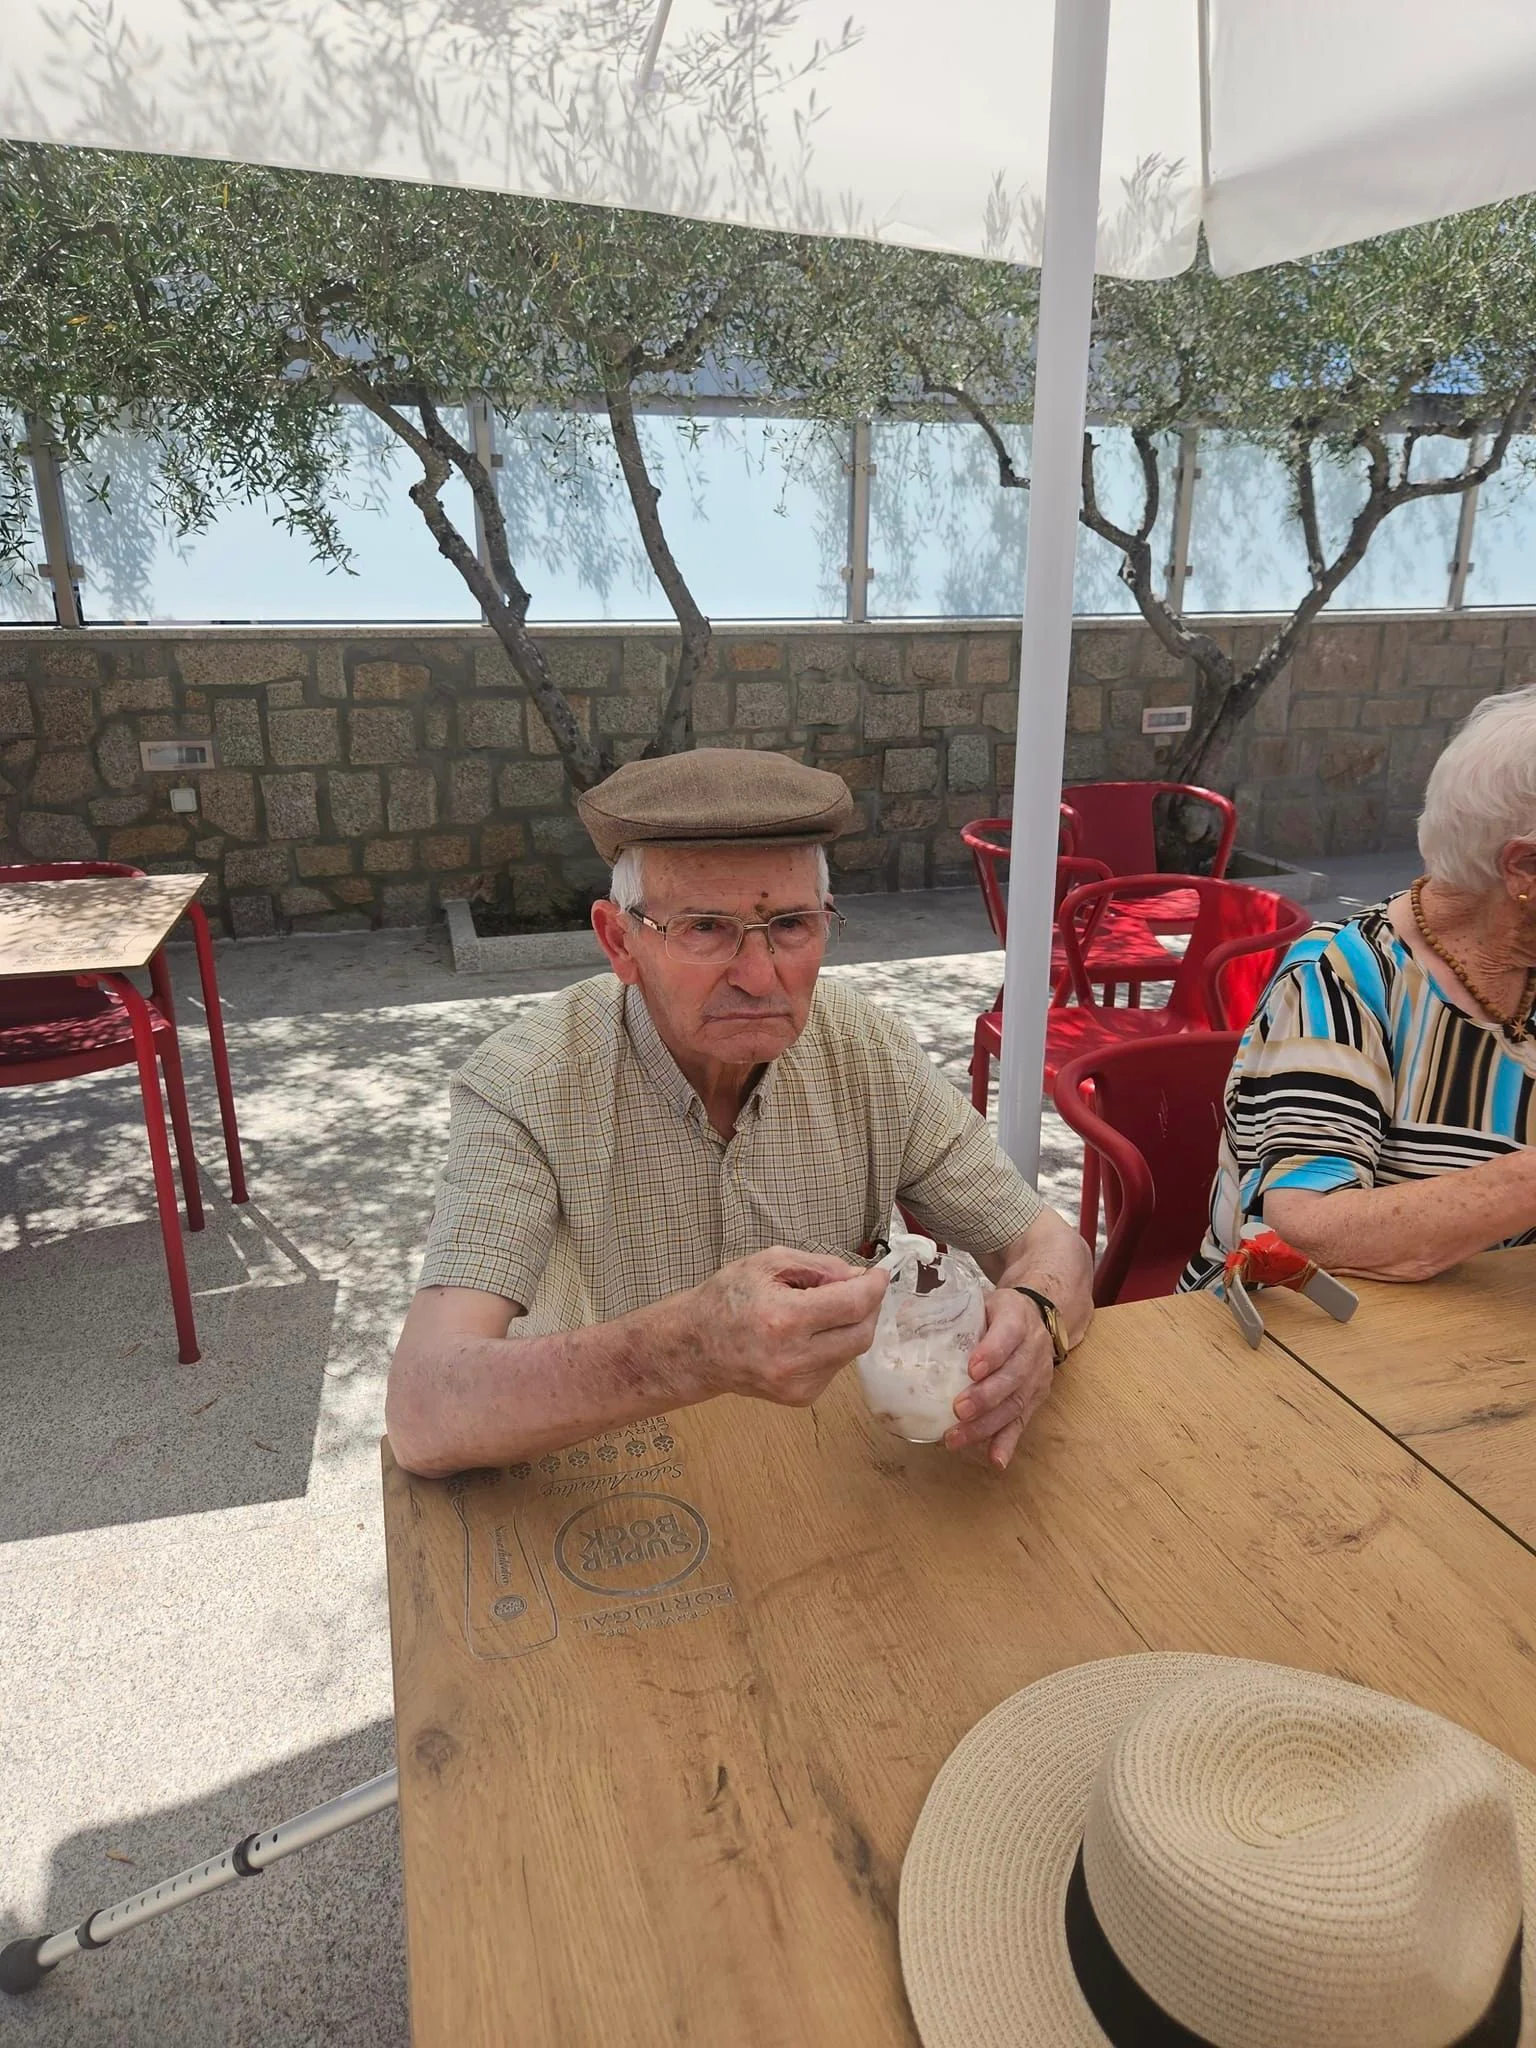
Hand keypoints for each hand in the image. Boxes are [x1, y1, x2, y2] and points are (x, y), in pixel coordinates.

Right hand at [667, 1247, 888, 1409]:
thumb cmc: (727, 1299)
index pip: (852, 1305)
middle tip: (861, 1289)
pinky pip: (835, 1367)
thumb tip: (859, 1278)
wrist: (695, 1348)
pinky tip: (808, 1335)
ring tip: (822, 1310)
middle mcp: (793, 1358)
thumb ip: (819, 1267)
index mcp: (783, 1319)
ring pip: (851, 1352)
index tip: (879, 1275)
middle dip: (869, 1307)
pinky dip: (834, 1345)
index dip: (874, 1287)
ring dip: (850, 1326)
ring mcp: (797, 1384)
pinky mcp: (800, 1398)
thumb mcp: (768, 1263)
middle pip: (861, 1333)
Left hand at [944, 1286, 1053, 1470]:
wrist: (1037, 1317)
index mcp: (1017, 1318)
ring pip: (1015, 1404)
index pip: (1008, 1334)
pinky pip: (1022, 1422)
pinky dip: (1008, 1443)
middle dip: (985, 1396)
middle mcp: (1032, 1349)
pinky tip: (995, 1460)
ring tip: (957, 1438)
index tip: (971, 1369)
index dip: (991, 1352)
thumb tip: (899, 1314)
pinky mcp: (1035, 1399)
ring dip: (986, 1425)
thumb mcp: (980, 1301)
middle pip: (1013, 1375)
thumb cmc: (998, 1311)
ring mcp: (1036, 1377)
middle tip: (958, 1410)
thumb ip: (948, 1310)